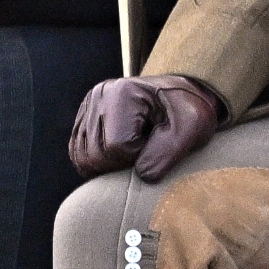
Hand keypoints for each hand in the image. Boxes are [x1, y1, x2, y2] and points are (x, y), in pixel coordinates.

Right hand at [69, 74, 226, 180]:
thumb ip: (167, 153)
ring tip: (136, 149)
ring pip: (82, 159)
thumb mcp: (190, 130)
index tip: (159, 142)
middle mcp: (99, 96)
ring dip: (109, 165)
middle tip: (148, 149)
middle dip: (123, 163)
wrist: (185, 96)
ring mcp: (88, 106)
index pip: (117, 146)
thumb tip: (142, 175)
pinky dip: (99, 162)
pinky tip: (121, 154)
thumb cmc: (189, 112)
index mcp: (123, 93)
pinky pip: (78, 154)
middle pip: (94, 155)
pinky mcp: (84, 118)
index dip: (139, 156)